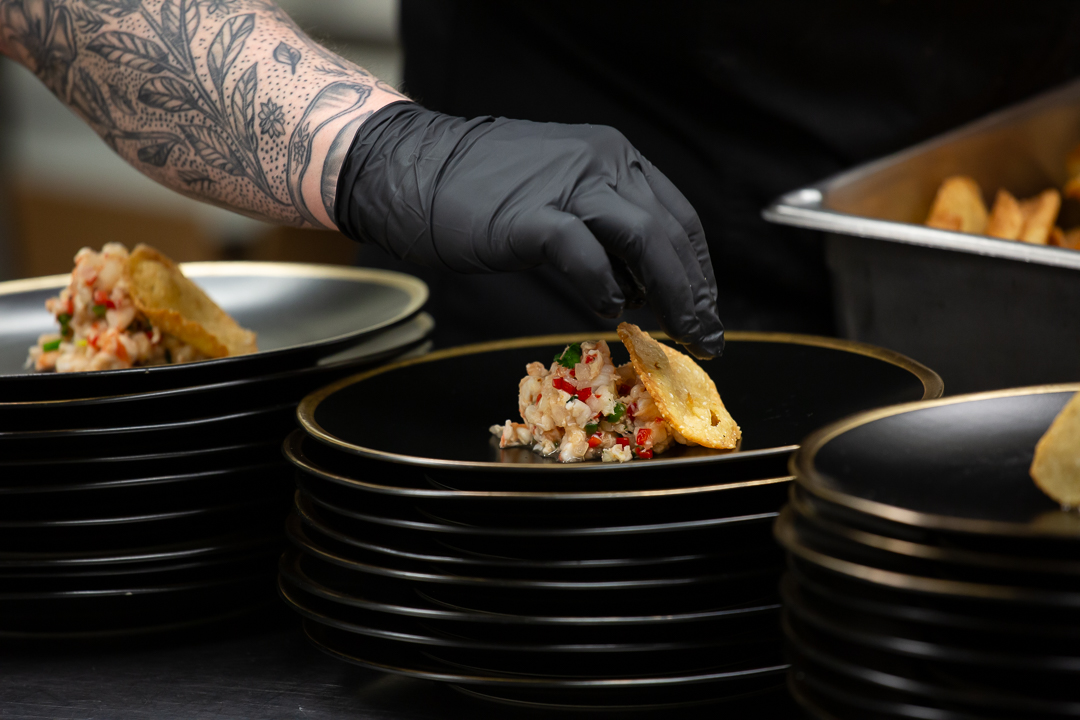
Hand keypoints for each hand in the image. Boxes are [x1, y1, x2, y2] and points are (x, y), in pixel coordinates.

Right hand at [334, 102, 723, 358]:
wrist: (414, 167)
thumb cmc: (482, 189)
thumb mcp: (561, 192)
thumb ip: (604, 227)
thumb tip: (640, 281)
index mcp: (614, 157)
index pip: (678, 217)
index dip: (698, 270)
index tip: (704, 309)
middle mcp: (602, 162)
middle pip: (670, 232)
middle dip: (696, 293)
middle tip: (705, 337)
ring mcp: (568, 185)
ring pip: (644, 240)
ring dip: (671, 295)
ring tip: (677, 334)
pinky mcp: (533, 215)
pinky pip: (587, 254)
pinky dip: (605, 287)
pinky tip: (608, 311)